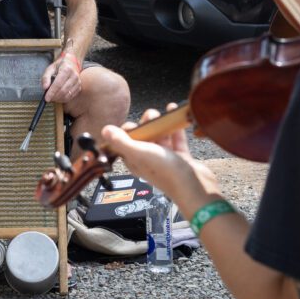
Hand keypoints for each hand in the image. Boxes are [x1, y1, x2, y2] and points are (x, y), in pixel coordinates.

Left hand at [42, 52, 80, 102]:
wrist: (71, 63)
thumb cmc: (59, 66)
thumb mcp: (50, 69)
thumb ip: (45, 77)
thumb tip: (44, 88)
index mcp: (66, 69)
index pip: (58, 83)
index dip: (52, 92)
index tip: (46, 98)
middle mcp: (74, 76)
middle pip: (63, 90)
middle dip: (54, 96)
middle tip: (48, 98)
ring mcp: (78, 82)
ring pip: (67, 95)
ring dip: (58, 99)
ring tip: (52, 97)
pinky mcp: (79, 87)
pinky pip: (71, 96)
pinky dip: (64, 99)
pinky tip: (58, 97)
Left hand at [100, 103, 219, 200]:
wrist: (194, 186)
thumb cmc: (165, 170)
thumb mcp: (139, 153)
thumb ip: (121, 141)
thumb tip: (104, 130)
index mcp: (134, 161)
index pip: (125, 143)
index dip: (127, 131)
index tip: (133, 124)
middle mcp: (148, 159)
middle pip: (143, 137)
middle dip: (146, 123)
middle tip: (152, 116)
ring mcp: (165, 158)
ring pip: (159, 136)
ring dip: (160, 123)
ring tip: (164, 113)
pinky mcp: (180, 157)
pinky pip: (175, 137)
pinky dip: (174, 126)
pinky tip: (174, 112)